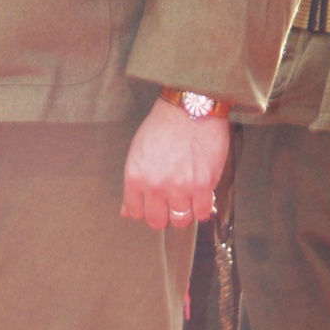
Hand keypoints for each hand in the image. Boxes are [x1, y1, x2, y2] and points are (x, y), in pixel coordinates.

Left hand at [122, 98, 229, 228]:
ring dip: (185, 211)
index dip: (146, 209)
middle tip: (172, 201)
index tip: (154, 203)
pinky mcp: (202, 186)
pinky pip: (202, 213)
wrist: (190, 107)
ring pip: (181, 220)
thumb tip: (126, 212)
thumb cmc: (164, 125)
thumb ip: (134, 184)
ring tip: (188, 196)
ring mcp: (180, 188)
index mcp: (136, 176)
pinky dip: (203, 207)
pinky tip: (201, 194)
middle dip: (165, 214)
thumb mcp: (139, 151)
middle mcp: (155, 186)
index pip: (136, 212)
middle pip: (158, 221)